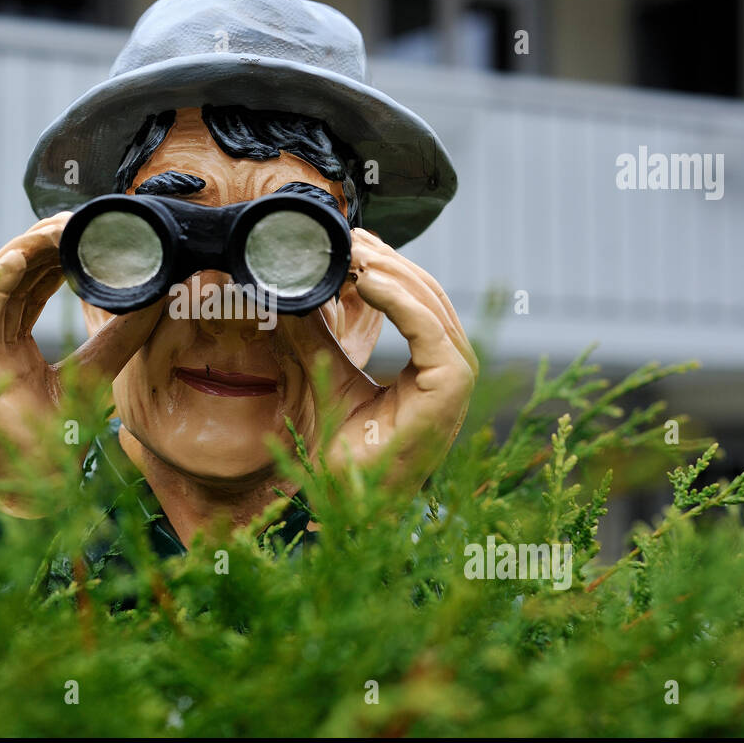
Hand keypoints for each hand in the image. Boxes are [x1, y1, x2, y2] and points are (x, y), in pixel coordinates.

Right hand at [0, 213, 164, 515]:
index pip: (36, 279)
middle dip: (46, 239)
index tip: (92, 226)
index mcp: (13, 336)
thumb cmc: (55, 438)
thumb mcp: (97, 374)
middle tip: (82, 217)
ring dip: (28, 248)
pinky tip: (26, 256)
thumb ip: (122, 335)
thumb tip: (163, 296)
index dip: (60, 249)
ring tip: (60, 227)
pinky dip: (0, 277)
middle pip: (15, 271)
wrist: (31, 490)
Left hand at [277, 228, 476, 491]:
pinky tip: (367, 281)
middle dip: (386, 260)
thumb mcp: (323, 378)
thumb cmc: (343, 454)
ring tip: (351, 254)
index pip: (416, 299)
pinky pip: (430, 332)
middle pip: (426, 294)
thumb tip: (289, 293)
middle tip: (346, 238)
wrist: (346, 504)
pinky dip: (401, 302)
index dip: (385, 267)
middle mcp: (449, 369)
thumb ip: (315, 336)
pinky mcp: (449, 391)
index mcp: (429, 365)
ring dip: (390, 272)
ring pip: (430, 305)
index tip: (348, 244)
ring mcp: (454, 380)